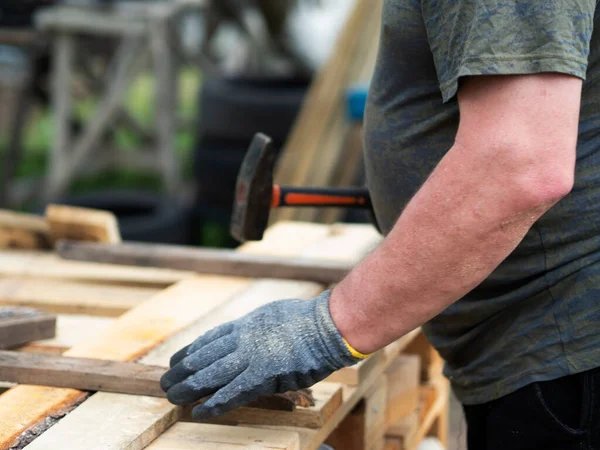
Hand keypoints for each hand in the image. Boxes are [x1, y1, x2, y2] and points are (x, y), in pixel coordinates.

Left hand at [160, 290, 363, 419]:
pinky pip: (232, 393)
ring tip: (172, 396)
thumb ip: (255, 327)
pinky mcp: (263, 376)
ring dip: (188, 387)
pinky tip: (199, 411)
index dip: (189, 351)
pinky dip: (213, 403)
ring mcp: (251, 358)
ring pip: (210, 374)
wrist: (326, 326)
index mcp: (245, 325)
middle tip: (166, 382)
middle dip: (181, 371)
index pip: (208, 340)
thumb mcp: (272, 315)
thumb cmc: (307, 320)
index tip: (176, 359)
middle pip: (203, 357)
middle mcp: (242, 340)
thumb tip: (245, 335)